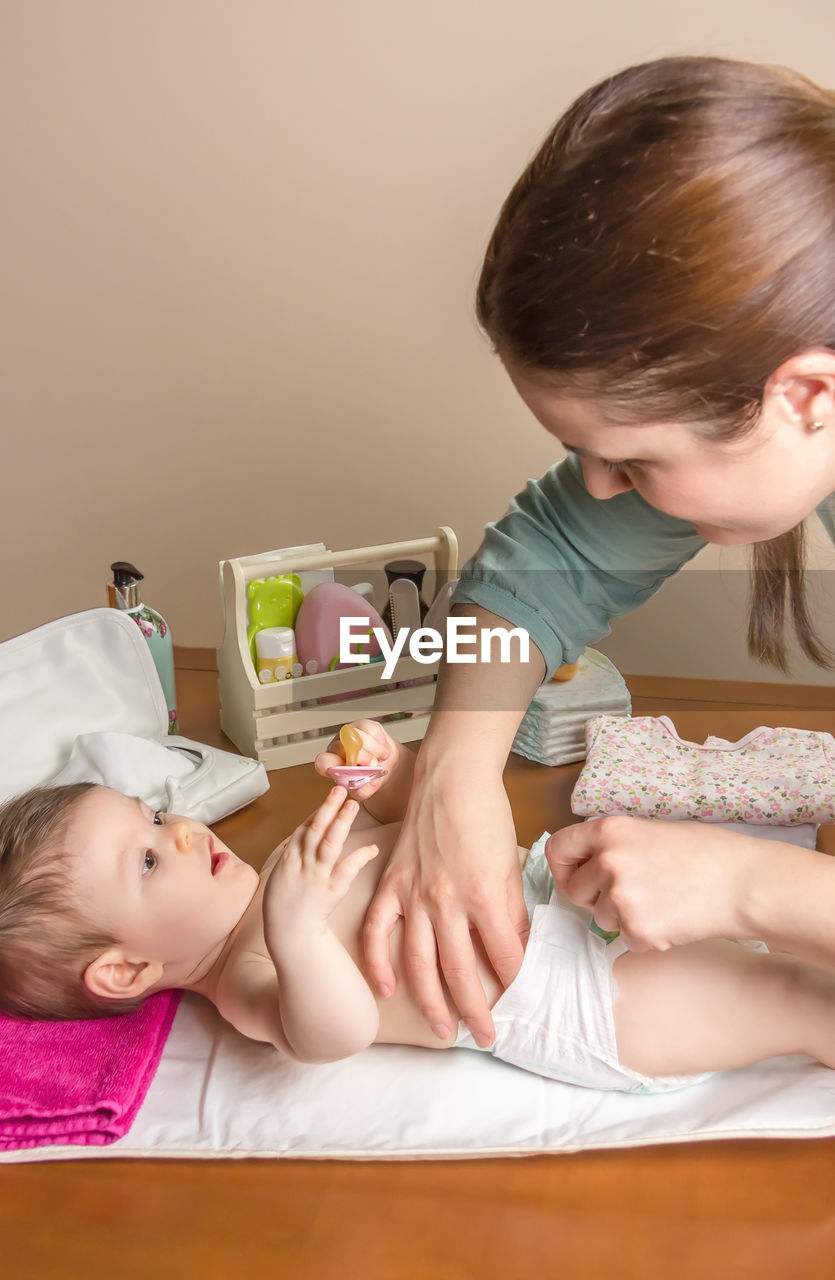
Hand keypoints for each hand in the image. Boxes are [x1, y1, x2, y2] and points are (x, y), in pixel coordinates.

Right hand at [264, 786, 378, 935]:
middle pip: (315, 830)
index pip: (303, 829)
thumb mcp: (281, 873)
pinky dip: (360, 857)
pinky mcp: (331, 890)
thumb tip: (306, 832)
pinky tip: (372, 848)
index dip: (316, 813)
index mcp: (289, 858)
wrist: (289, 932)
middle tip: (339, 790)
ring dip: (341, 823)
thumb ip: (294, 852)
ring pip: (329, 844)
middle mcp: (302, 863)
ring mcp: (317, 876)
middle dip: (327, 808)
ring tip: (353, 806)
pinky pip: (346, 870)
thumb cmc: (285, 903)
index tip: (329, 799)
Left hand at [314, 719, 401, 802]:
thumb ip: (362, 790)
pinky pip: (370, 729)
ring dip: (373, 749)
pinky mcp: (363, 726)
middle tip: (372, 765)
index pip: (323, 762)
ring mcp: (349, 735)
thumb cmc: (369, 777)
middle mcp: (337, 748)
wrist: (385, 766)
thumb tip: (361, 784)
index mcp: (332, 765)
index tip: (345, 770)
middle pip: (341, 747)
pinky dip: (379, 741)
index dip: (330, 764)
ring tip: (381, 757)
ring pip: (356, 736)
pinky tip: (381, 748)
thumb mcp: (365, 789)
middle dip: (360, 757)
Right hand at [363, 766, 527, 1046]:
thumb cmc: (486, 814)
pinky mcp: (392, 885)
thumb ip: (511, 912)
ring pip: (418, 963)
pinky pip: (378, 932)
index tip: (518, 1005)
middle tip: (485, 1038)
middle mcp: (448, 901)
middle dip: (474, 1012)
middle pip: (461, 973)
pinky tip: (385, 989)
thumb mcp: (512, 864)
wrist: (451, 776)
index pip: (504, 957)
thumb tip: (515, 951)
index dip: (513, 986)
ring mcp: (414, 895)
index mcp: (486, 894)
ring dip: (430, 1002)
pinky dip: (378, 963)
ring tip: (440, 1030)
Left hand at [545, 815, 753, 949]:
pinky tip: (672, 918)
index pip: (557, 849)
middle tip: (632, 892)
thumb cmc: (705, 854)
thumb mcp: (650, 831)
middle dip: (594, 896)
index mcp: (609, 830)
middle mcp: (608, 861)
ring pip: (600, 917)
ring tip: (662, 900)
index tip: (574, 876)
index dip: (563, 866)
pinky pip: (625, 938)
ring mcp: (621, 897)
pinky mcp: (637, 930)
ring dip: (624, 916)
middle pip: (573, 890)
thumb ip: (613, 844)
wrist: (744, 883)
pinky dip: (645, 935)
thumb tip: (584, 862)